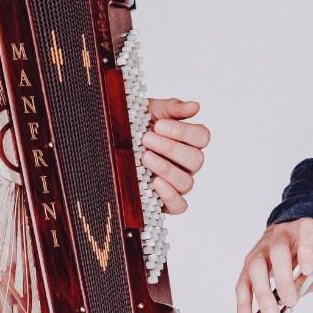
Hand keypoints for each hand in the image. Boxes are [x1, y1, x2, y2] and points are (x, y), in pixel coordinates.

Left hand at [141, 97, 209, 213]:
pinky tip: (155, 183)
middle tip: (146, 138)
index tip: (160, 125)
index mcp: (189, 141)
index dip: (184, 131)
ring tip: (145, 157)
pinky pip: (179, 206)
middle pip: (196, 159)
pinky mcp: (166, 202)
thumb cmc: (135, 125)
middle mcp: (187, 164)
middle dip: (170, 148)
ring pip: (187, 182)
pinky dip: (170, 196)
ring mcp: (178, 183)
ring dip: (166, 168)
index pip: (202, 137)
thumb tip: (195, 106)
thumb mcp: (150, 111)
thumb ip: (173, 108)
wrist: (111, 141)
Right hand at [236, 218, 312, 312]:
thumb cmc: (305, 254)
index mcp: (303, 229)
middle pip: (278, 252)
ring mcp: (260, 250)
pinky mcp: (247, 265)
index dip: (307, 250)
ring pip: (256, 268)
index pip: (307, 232)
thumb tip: (300, 291)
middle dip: (284, 279)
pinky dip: (244, 305)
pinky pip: (243, 284)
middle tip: (291, 302)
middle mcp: (279, 236)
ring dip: (263, 293)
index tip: (309, 269)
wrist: (288, 241)